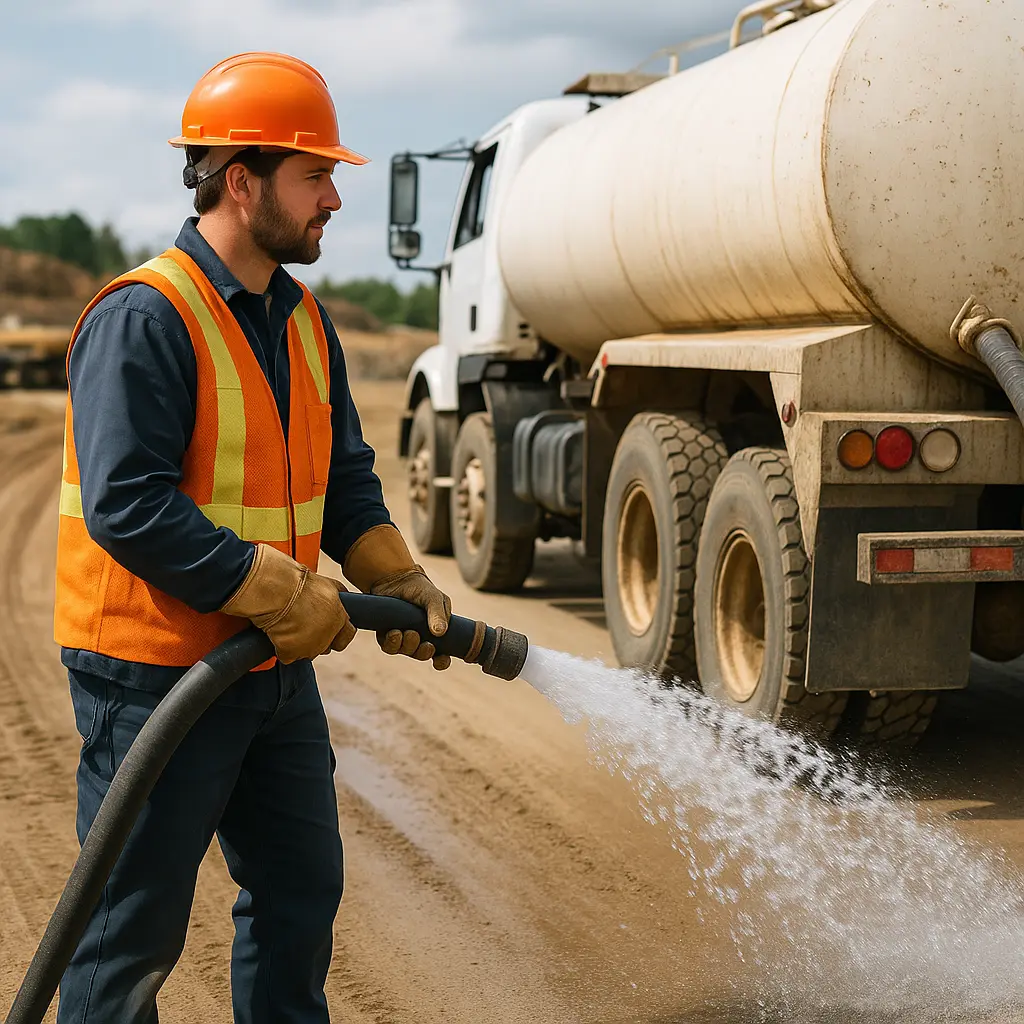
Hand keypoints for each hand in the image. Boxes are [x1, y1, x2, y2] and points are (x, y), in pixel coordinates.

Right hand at [221, 545, 355, 663]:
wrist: (275, 589)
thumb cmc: (298, 583)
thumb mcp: (329, 585)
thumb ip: (340, 598)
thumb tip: (345, 600)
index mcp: (338, 618)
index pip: (347, 635)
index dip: (337, 632)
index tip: (329, 628)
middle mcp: (327, 635)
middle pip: (326, 645)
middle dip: (318, 638)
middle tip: (305, 624)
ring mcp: (309, 646)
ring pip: (308, 652)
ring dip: (301, 643)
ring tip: (290, 625)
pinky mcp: (290, 652)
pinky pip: (288, 656)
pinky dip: (283, 648)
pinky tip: (279, 633)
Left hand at [370, 566, 452, 670]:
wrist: (395, 578)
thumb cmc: (419, 588)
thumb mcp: (433, 598)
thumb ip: (438, 613)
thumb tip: (440, 632)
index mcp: (434, 631)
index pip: (441, 654)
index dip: (442, 661)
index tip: (441, 660)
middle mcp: (419, 636)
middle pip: (422, 655)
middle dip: (423, 652)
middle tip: (425, 643)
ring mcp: (402, 636)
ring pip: (405, 651)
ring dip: (408, 646)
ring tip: (408, 633)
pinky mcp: (386, 633)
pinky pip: (388, 647)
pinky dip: (393, 642)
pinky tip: (394, 632)